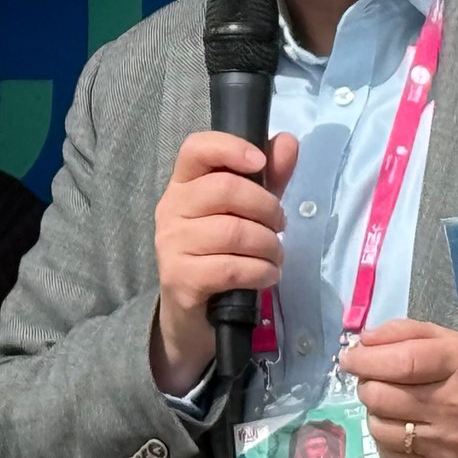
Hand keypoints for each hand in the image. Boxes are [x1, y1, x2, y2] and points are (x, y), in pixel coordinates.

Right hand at [148, 131, 298, 394]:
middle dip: (267, 208)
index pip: (195, 148)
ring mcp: (171, 245)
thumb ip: (268, 179)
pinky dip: (261, 271)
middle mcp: (170, 209)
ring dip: (269, 246)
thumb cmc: (220, 253)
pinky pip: (231, 267)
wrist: (193, 316)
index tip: (260, 162)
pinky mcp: (180, 279)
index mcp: (183, 184)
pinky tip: (267, 276)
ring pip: (234, 231)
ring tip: (275, 256)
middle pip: (224, 189)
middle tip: (280, 226)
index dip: (230, 148)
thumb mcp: (247, 212)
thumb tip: (288, 141)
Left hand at [338, 319, 457, 457]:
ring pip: (377, 426)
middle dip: (366, 384)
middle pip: (380, 396)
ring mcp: (447, 443)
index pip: (400, 362)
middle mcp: (456, 406)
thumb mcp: (442, 340)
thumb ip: (402, 332)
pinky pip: (387, 453)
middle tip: (372, 380)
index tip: (348, 358)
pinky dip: (385, 438)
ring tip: (390, 404)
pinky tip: (401, 427)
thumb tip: (363, 341)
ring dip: (374, 411)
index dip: (365, 359)